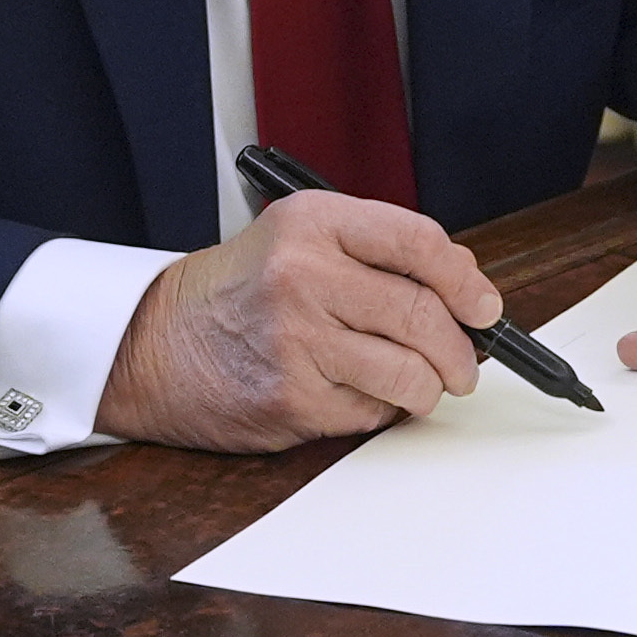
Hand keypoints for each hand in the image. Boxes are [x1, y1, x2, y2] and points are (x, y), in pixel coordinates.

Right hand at [97, 193, 500, 450]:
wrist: (152, 344)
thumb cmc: (238, 293)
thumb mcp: (298, 239)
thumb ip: (375, 252)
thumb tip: (464, 285)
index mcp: (312, 223)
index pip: (418, 243)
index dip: (466, 279)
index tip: (485, 306)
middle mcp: (303, 276)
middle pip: (422, 314)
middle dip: (460, 349)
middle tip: (465, 365)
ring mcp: (295, 341)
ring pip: (408, 373)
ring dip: (428, 388)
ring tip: (421, 387)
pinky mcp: (290, 399)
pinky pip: (371, 412)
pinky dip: (381, 410)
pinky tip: (360, 395)